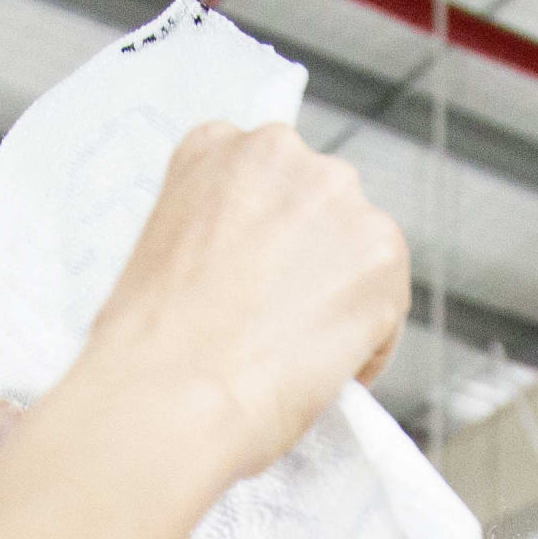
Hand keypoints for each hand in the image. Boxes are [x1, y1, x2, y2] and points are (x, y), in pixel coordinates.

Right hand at [73, 120, 406, 487]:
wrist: (173, 392)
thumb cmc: (150, 344)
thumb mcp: (159, 252)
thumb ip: (217, 237)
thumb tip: (251, 275)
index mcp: (216, 146)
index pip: (266, 179)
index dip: (267, 236)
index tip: (259, 275)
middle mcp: (281, 154)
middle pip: (320, 207)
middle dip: (311, 259)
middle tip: (282, 318)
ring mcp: (338, 199)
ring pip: (359, 254)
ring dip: (342, 298)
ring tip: (299, 353)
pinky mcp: (382, 252)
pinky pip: (387, 307)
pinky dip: (367, 345)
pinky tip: (323, 373)